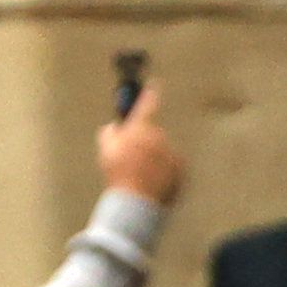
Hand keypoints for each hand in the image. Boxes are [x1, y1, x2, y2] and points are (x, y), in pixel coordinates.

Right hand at [98, 80, 183, 208]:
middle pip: (153, 134)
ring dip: (155, 160)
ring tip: (142, 177)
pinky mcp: (181, 169)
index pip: (148, 103)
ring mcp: (172, 152)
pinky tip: (153, 183)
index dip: (150, 93)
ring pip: (162, 152)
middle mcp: (160, 136)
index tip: (154, 86)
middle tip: (134, 159)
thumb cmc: (118, 174)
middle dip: (145, 142)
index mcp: (142, 128)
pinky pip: (172, 167)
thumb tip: (114, 127)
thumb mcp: (105, 149)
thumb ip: (109, 132)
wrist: (135, 201)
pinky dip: (164, 173)